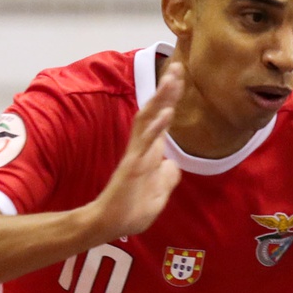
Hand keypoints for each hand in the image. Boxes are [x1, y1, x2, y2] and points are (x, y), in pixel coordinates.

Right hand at [85, 61, 183, 242]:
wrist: (111, 225)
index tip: (180, 77)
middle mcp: (142, 148)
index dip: (170, 98)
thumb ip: (166, 177)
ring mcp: (136, 155)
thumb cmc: (131, 210)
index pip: (161, 119)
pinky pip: (145, 142)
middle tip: (178, 66)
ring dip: (161, 99)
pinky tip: (167, 112)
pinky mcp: (132, 166)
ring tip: (173, 80)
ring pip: (148, 120)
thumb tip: (172, 164)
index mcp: (149, 151)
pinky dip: (157, 126)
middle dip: (166, 89)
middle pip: (154, 111)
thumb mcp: (158, 193)